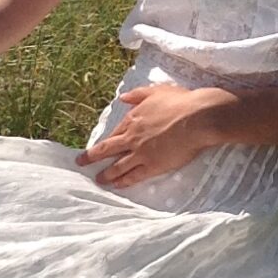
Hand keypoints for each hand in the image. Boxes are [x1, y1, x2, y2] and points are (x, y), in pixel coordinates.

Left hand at [75, 83, 230, 189]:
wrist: (197, 118)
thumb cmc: (180, 102)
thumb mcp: (155, 92)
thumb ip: (137, 95)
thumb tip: (122, 98)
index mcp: (133, 119)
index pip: (114, 133)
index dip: (104, 141)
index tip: (95, 147)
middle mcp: (132, 137)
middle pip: (108, 150)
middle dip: (92, 157)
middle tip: (80, 163)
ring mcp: (141, 153)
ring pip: (118, 166)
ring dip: (106, 174)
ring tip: (98, 180)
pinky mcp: (153, 165)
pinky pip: (134, 176)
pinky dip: (124, 181)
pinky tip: (117, 185)